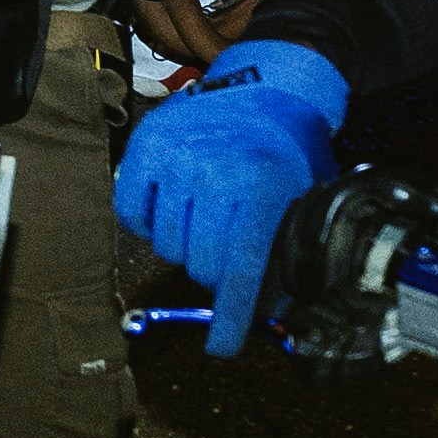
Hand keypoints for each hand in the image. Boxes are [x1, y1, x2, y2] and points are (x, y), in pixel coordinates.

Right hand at [114, 38, 348, 353]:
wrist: (266, 88)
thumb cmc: (289, 153)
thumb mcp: (306, 198)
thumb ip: (291, 253)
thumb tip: (274, 315)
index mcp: (260, 188)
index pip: (239, 270)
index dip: (230, 316)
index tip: (222, 348)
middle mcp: (214, 172)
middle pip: (199, 263)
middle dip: (214, 272)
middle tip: (225, 256)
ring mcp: (175, 157)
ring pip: (164, 242)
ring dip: (183, 245)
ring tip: (202, 222)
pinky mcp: (145, 145)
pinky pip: (130, 211)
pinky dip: (147, 221)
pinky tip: (171, 208)